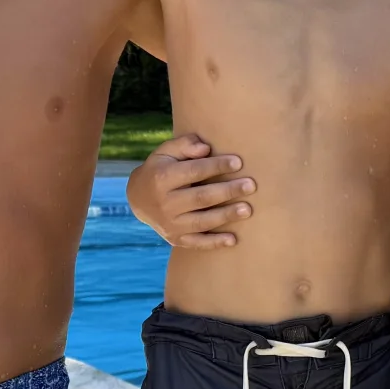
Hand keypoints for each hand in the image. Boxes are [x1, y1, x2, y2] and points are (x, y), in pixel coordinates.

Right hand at [127, 133, 254, 248]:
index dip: (216, 166)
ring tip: (247, 210)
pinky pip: (197, 243)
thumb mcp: (166, 152)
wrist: (138, 198)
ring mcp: (170, 224)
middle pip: (201, 198)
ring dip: (226, 216)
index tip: (238, 162)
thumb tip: (206, 149)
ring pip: (202, 221)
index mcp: (162, 178)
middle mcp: (165, 203)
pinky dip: (215, 243)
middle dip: (227, 191)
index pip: (194, 172)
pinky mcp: (175, 239)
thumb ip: (185, 145)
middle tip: (251, 185)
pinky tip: (233, 239)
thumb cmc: (161, 168)